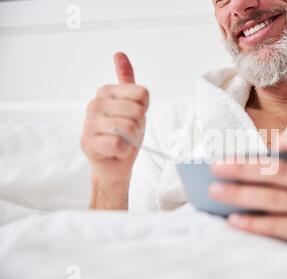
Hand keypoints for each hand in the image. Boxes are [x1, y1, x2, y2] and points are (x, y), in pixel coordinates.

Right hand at [81, 52, 148, 184]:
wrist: (115, 163)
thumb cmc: (125, 133)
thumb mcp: (132, 105)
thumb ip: (127, 81)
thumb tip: (119, 54)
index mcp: (106, 91)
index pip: (142, 94)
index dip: (144, 110)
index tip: (135, 118)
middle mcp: (95, 104)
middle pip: (137, 111)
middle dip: (139, 127)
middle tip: (129, 133)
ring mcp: (89, 123)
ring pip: (128, 127)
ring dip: (132, 140)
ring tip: (123, 142)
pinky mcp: (88, 142)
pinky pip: (118, 144)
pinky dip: (123, 151)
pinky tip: (116, 151)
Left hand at [209, 132, 286, 261]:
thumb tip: (251, 177)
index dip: (282, 139)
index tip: (258, 145)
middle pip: (276, 171)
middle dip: (242, 167)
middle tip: (215, 167)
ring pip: (271, 197)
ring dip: (239, 194)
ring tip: (214, 191)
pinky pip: (275, 225)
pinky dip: (252, 223)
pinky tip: (233, 220)